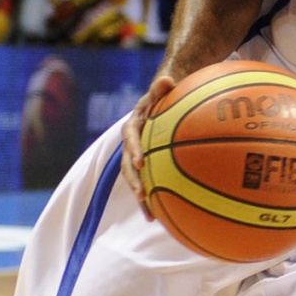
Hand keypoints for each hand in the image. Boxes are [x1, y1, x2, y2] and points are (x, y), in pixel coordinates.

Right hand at [122, 72, 175, 214]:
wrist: (161, 103)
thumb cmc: (164, 96)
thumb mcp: (162, 90)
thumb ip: (162, 87)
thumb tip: (167, 79)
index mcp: (134, 126)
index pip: (131, 138)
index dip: (134, 150)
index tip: (141, 163)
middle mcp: (132, 144)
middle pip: (129, 166)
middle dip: (134, 182)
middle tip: (143, 196)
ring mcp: (139, 157)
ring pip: (137, 179)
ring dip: (143, 197)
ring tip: (151, 216)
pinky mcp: (148, 166)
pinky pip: (151, 183)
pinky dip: (156, 198)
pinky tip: (166, 217)